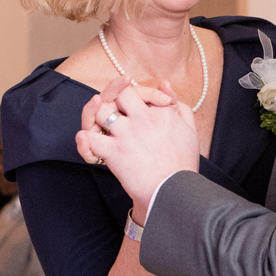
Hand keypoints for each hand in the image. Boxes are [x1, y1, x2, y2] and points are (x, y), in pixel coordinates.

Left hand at [78, 80, 199, 215]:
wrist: (175, 192)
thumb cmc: (183, 164)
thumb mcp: (189, 129)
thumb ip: (179, 104)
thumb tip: (165, 84)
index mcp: (161, 111)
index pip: (142, 92)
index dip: (136, 99)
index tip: (136, 112)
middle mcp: (143, 118)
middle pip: (120, 95)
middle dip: (114, 99)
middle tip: (113, 111)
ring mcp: (127, 133)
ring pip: (101, 112)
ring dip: (98, 116)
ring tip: (101, 127)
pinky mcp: (115, 151)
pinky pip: (92, 139)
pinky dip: (86, 141)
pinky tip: (90, 143)